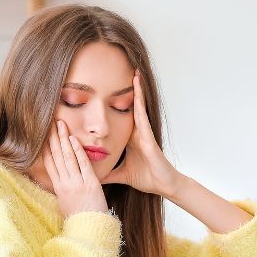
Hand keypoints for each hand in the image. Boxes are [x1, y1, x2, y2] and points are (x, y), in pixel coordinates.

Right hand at [44, 119, 109, 217]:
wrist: (90, 230)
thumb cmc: (79, 218)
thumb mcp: (65, 204)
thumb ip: (62, 189)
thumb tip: (58, 178)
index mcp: (58, 188)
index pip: (49, 163)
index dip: (46, 147)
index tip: (44, 134)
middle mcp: (65, 184)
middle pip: (56, 156)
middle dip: (53, 138)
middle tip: (50, 122)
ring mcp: (76, 184)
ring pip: (67, 157)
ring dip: (63, 139)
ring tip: (60, 125)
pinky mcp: (90, 185)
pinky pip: (82, 165)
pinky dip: (77, 151)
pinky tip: (73, 139)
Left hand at [102, 70, 184, 197]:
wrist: (163, 185)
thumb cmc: (147, 178)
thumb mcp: (120, 174)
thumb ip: (107, 173)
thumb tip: (93, 176)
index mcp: (129, 139)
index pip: (118, 118)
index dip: (112, 104)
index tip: (103, 91)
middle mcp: (136, 132)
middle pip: (128, 107)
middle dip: (126, 90)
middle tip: (121, 70)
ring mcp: (143, 132)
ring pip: (137, 107)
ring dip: (136, 90)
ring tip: (133, 72)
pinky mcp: (149, 135)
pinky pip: (142, 115)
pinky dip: (139, 102)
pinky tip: (137, 90)